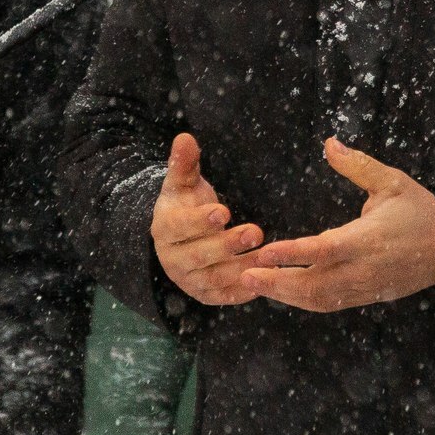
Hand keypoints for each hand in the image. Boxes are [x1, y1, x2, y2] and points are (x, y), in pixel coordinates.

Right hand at [151, 133, 261, 306]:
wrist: (182, 239)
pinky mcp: (206, 295)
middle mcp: (172, 259)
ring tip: (270, 256)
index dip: (199, 220)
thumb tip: (185, 138)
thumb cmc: (186, 204)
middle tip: (256, 232)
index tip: (223, 211)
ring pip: (214, 278)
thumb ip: (184, 163)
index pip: (178, 226)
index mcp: (163, 229)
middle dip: (227, 245)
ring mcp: (188, 280)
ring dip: (243, 268)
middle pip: (198, 255)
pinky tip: (266, 279)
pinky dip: (245, 291)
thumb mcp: (183, 183)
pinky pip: (225, 296)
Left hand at [237, 139, 434, 313]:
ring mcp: (364, 287)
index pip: (325, 250)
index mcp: (369, 239)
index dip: (294, 253)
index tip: (266, 250)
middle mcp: (363, 269)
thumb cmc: (419, 210)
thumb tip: (329, 143)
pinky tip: (281, 292)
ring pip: (319, 300)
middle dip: (278, 283)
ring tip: (254, 283)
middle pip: (314, 285)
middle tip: (245, 273)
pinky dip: (302, 301)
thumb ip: (359, 166)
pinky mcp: (366, 297)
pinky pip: (329, 304)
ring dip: (285, 295)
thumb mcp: (392, 181)